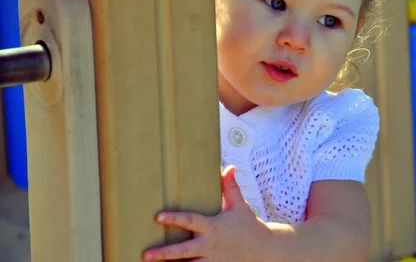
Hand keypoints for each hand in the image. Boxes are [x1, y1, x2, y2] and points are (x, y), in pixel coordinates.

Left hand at [142, 165, 271, 261]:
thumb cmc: (248, 225)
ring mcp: (213, 261)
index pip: (191, 220)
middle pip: (184, 251)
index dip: (174, 218)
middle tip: (147, 254)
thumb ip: (230, 187)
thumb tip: (229, 166)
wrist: (266, 249)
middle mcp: (210, 245)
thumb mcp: (239, 205)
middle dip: (164, 253)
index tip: (158, 217)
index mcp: (213, 227)